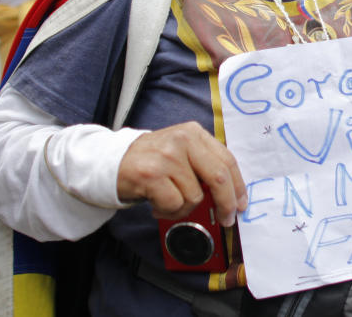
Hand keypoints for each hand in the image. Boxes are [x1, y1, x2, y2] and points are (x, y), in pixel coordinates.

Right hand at [117, 122, 246, 225]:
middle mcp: (182, 140)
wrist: (111, 162)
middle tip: (225, 219)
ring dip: (184, 208)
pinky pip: (175, 204)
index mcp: (194, 133)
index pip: (227, 160)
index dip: (238, 186)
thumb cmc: (152, 162)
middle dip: (226, 203)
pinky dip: (168, 211)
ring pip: (195, 196)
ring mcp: (167, 156)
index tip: (240, 204)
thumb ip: (204, 165)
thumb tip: (231, 196)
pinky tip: (157, 204)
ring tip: (168, 201)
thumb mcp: (181, 152)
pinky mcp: (152, 174)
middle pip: (218, 177)